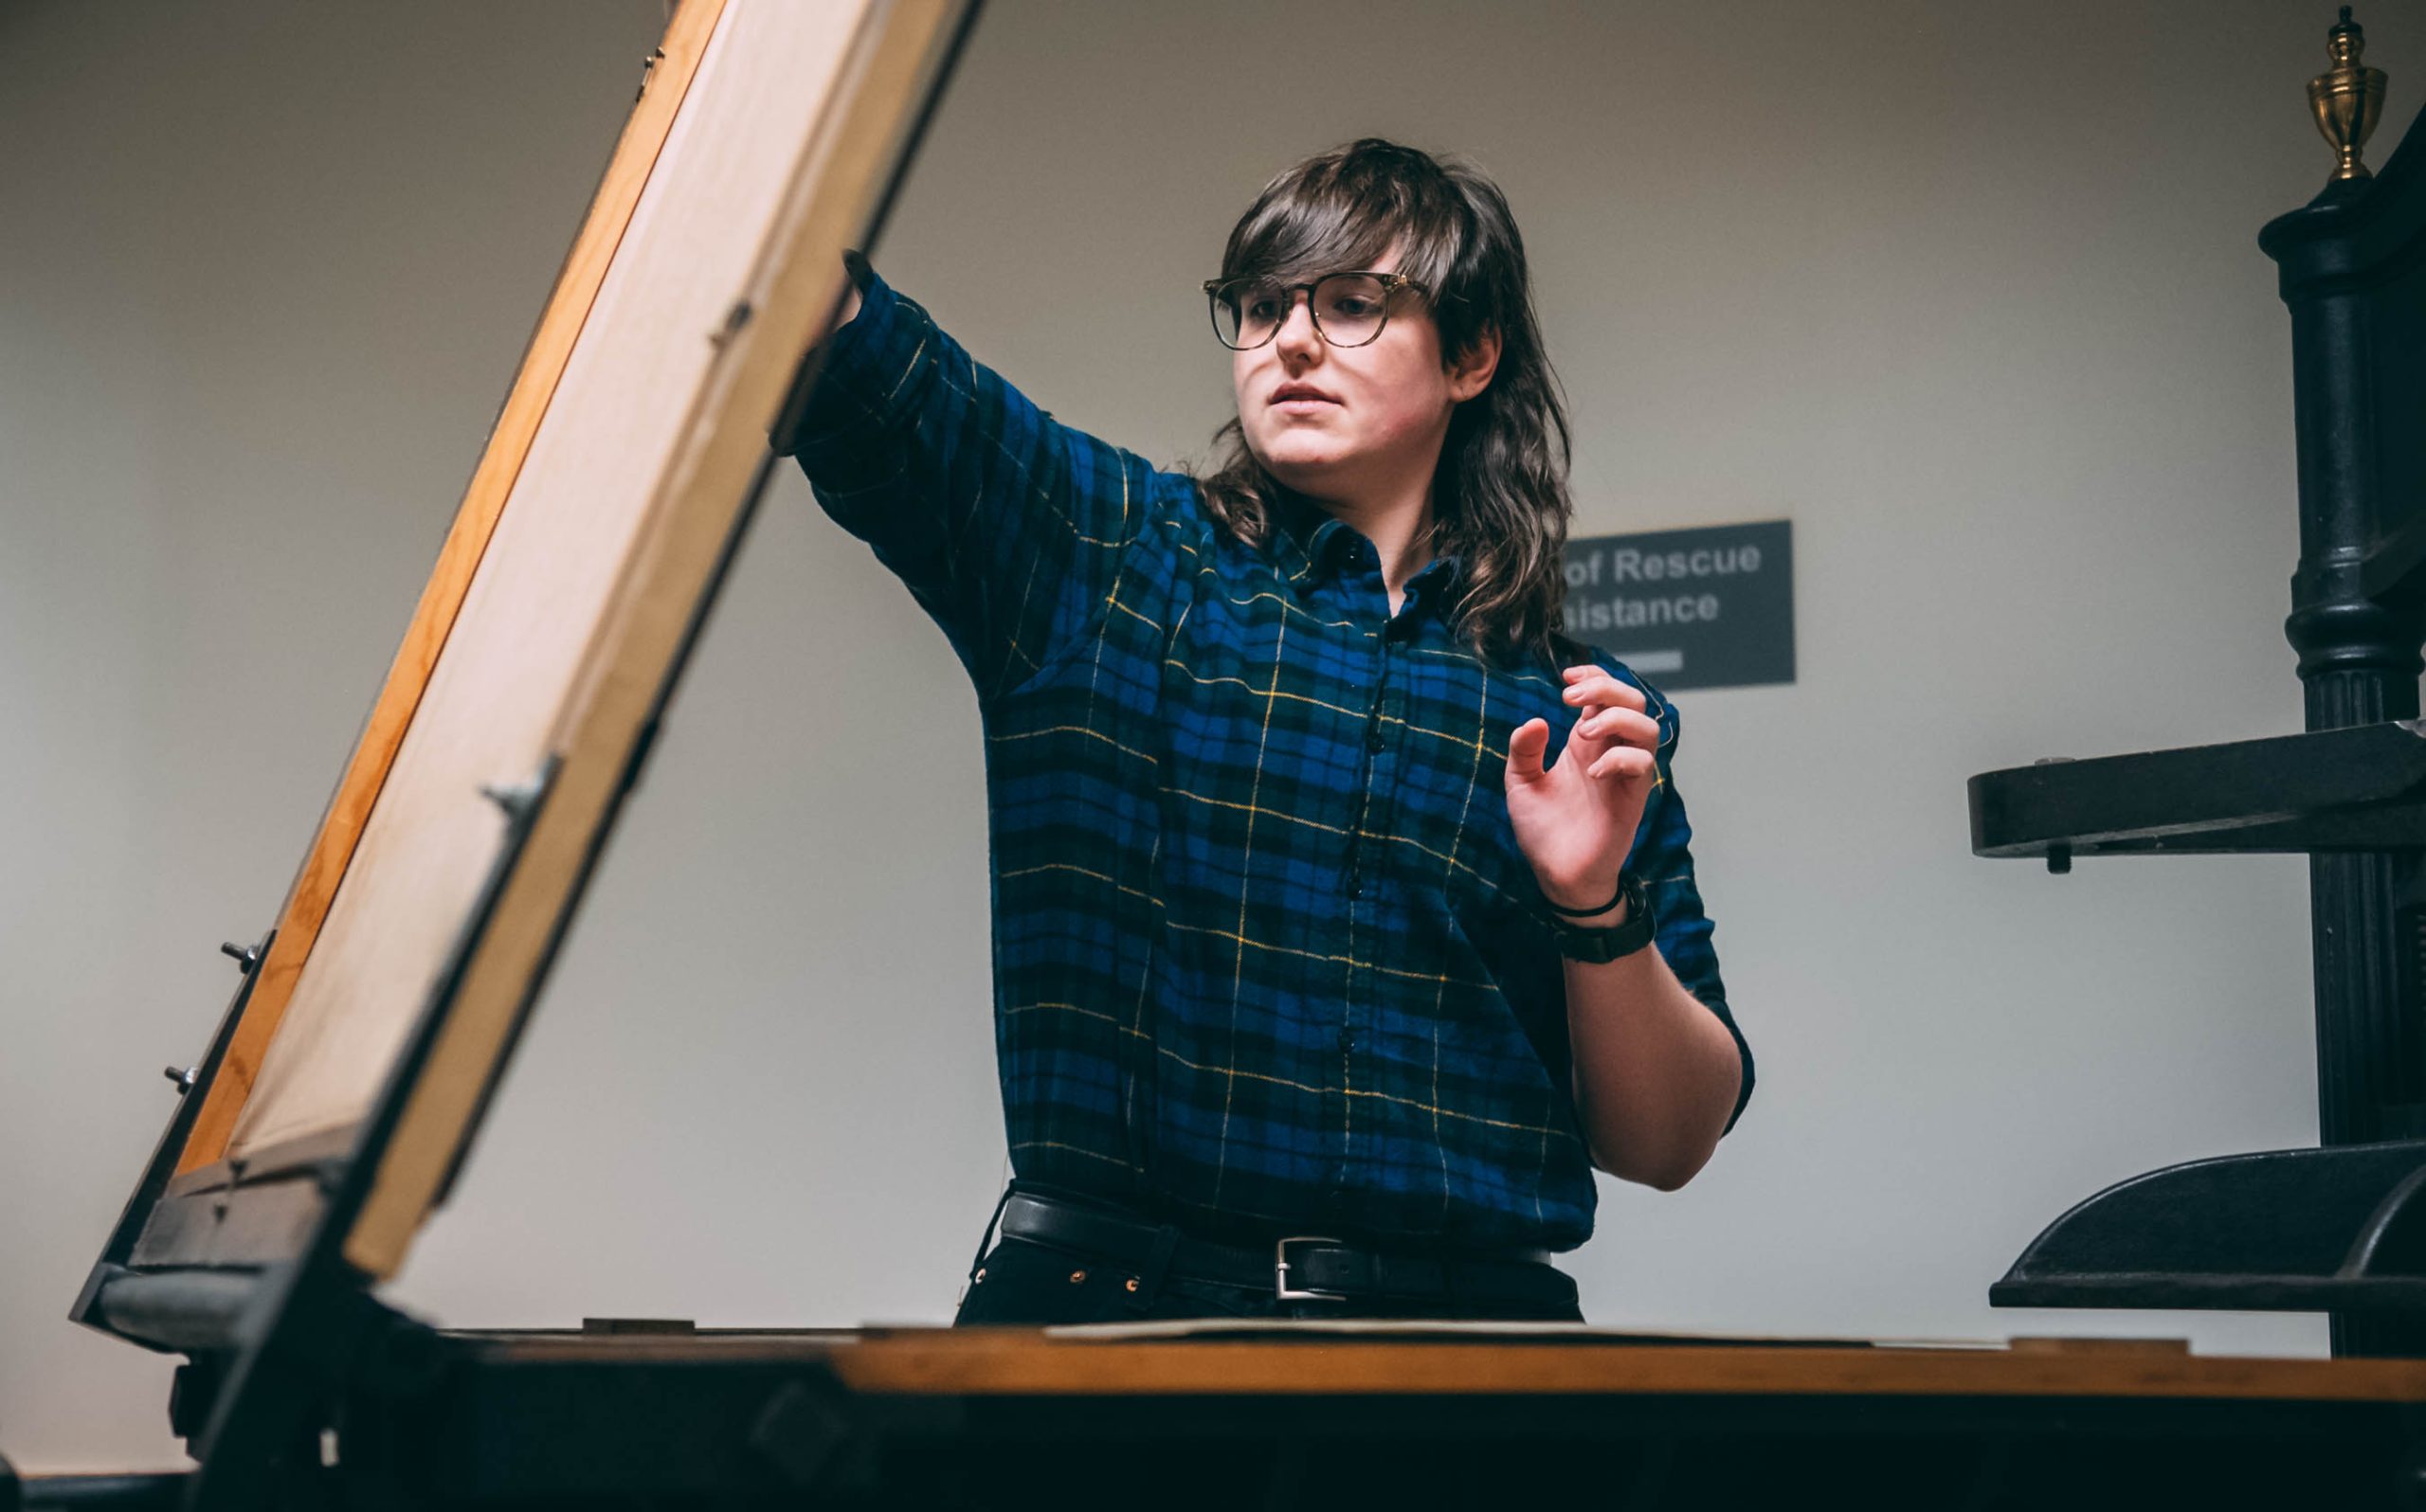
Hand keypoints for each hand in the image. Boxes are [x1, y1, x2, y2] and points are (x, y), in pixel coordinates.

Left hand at [1504, 664, 1660, 914]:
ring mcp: (1624, 774)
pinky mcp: (1633, 798)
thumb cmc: (1542, 829)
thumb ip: (1523, 750)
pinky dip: (1620, 759)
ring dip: (1617, 718)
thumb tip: (1535, 721)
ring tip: (1584, 732)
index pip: (1604, 695)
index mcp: (1586, 743)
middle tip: (1570, 697)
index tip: (1566, 676)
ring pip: (1648, 727)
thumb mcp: (1520, 782)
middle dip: (1606, 687)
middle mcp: (1609, 752)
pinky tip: (1592, 774)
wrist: (1556, 874)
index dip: (1594, 675)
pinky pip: (1643, 764)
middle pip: (1632, 701)